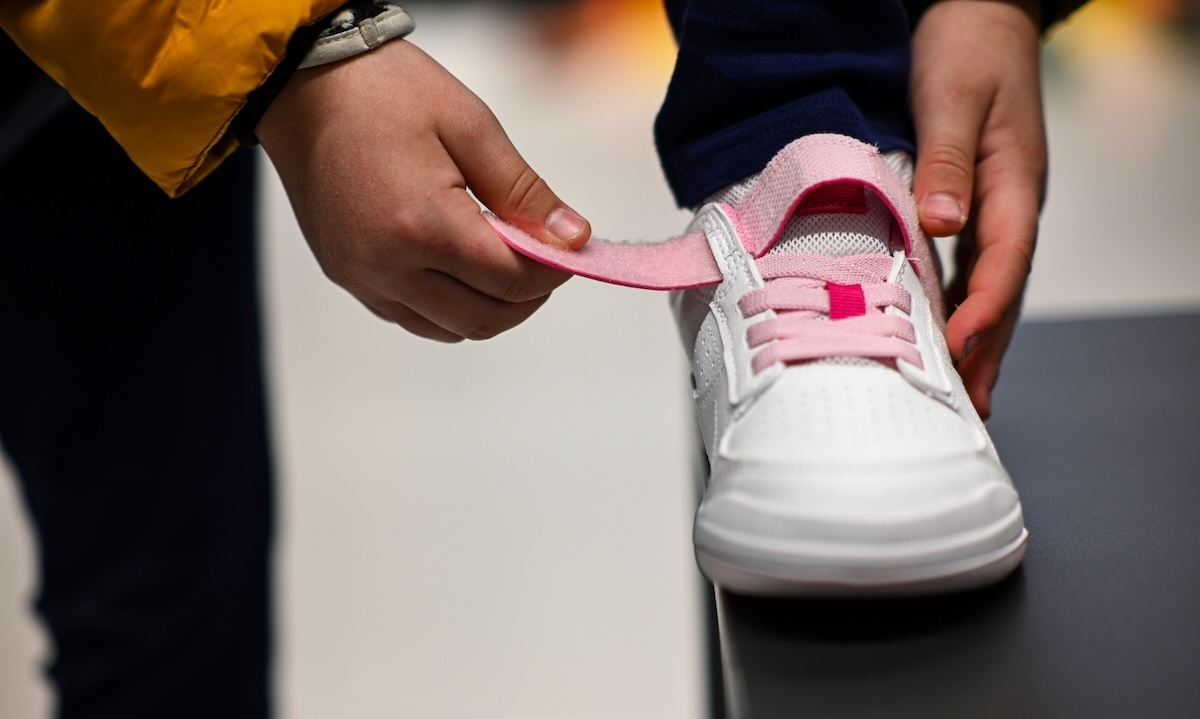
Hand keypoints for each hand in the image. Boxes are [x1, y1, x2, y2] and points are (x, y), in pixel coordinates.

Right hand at [257, 39, 589, 341]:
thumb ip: (525, 192)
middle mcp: (388, 265)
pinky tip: (461, 268)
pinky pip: (413, 317)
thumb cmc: (389, 92)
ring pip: (450, 329)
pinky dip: (449, 307)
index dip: (554, 271)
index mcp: (424, 224)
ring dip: (489, 308)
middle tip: (545, 262)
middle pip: (484, 319)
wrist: (306, 85)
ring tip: (504, 264)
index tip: (571, 250)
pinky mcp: (348, 276)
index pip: (512, 281)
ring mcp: (363, 277)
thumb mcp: (472, 127)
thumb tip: (573, 239)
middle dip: (527, 298)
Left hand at [910, 0, 1045, 416]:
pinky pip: (972, 265)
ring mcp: (997, 204)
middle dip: (987, 349)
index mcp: (1014, 182)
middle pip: (1003, 289)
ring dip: (977, 337)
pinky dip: (961, 304)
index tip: (955, 352)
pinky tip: (945, 331)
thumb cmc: (968, 47)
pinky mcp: (977, 199)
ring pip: (990, 284)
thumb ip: (947, 160)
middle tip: (970, 407)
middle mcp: (1012, 203)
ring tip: (964, 391)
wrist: (980, 11)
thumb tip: (942, 224)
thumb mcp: (953, 96)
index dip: (980, 312)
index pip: (1003, 261)